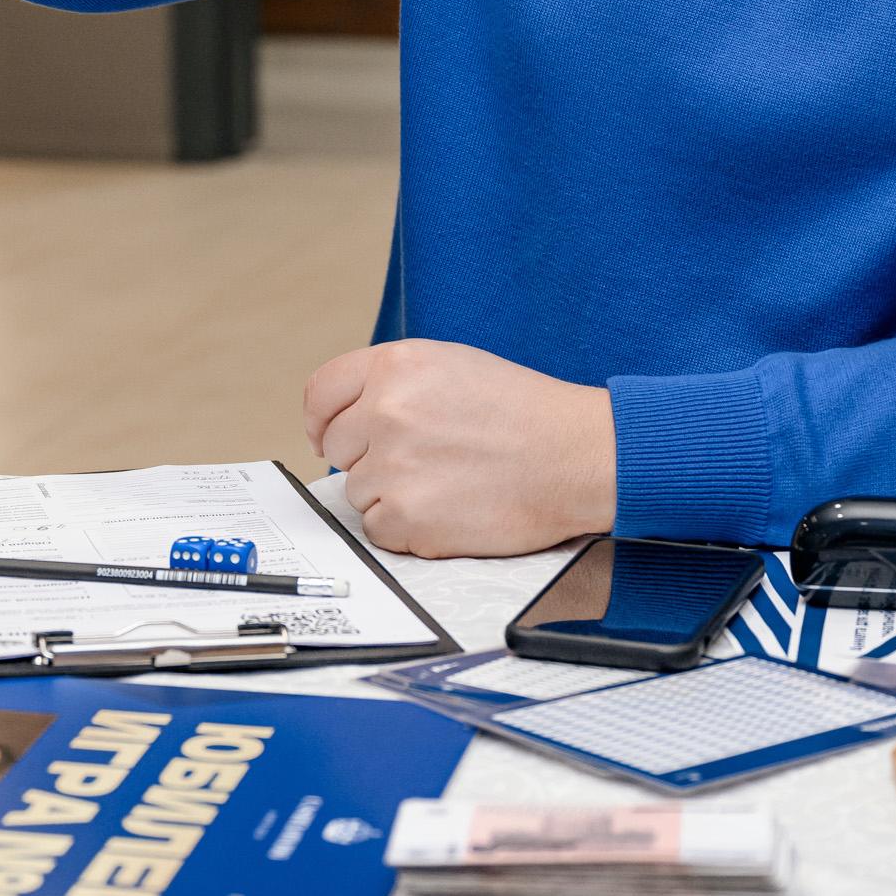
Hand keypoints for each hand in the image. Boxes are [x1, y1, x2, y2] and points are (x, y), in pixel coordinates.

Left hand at [302, 339, 616, 559]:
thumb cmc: (524, 413)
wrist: (575, 455)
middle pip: (337, 447)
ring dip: (392, 493)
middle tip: (421, 460)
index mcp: (396, 365)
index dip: (320, 420)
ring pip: (358, 491)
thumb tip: (343, 418)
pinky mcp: (407, 517)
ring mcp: (393, 465)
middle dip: (368, 457)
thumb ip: (393, 382)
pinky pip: (378, 530)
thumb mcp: (452, 366)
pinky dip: (407, 528)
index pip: (320, 394)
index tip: (325, 437)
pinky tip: (450, 507)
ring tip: (449, 480)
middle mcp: (386, 410)